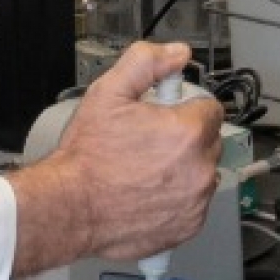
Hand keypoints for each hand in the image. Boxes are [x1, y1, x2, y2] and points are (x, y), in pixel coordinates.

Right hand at [8, 41, 219, 274]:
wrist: (70, 207)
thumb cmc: (87, 157)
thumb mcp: (109, 92)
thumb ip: (146, 62)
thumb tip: (177, 53)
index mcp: (188, 131)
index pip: (209, 108)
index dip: (184, 107)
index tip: (165, 115)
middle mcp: (200, 168)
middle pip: (209, 140)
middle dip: (185, 137)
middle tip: (150, 141)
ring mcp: (196, 200)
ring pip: (203, 172)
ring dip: (184, 168)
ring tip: (146, 168)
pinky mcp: (188, 226)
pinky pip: (195, 203)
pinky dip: (178, 198)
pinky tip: (148, 192)